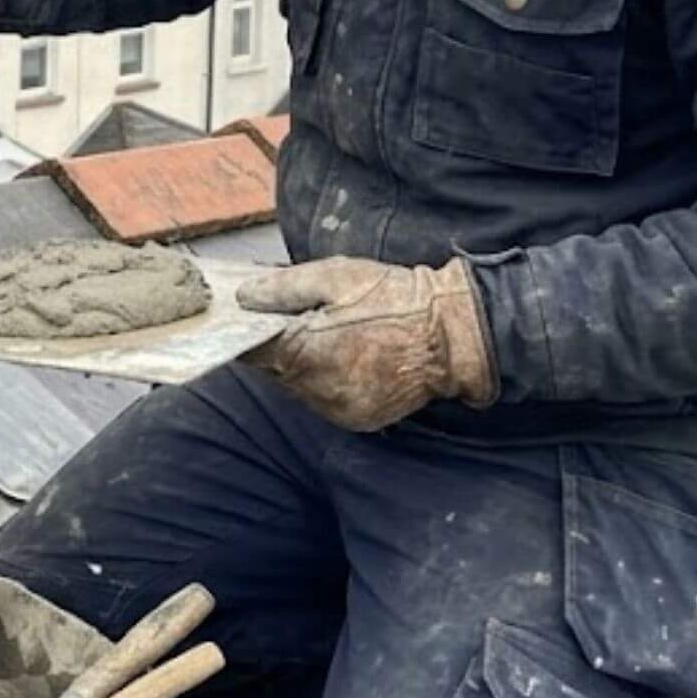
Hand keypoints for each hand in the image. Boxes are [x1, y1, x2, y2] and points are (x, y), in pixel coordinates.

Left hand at [235, 255, 496, 431]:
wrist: (451, 335)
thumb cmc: (394, 299)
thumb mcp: (336, 276)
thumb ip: (284, 288)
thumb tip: (245, 298)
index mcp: (308, 352)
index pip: (253, 352)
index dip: (246, 333)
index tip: (249, 318)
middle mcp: (319, 390)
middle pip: (274, 371)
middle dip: (279, 346)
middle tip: (301, 319)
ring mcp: (338, 409)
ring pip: (298, 387)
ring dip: (302, 365)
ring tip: (330, 336)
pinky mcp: (358, 421)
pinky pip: (325, 400)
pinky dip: (325, 382)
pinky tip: (346, 358)